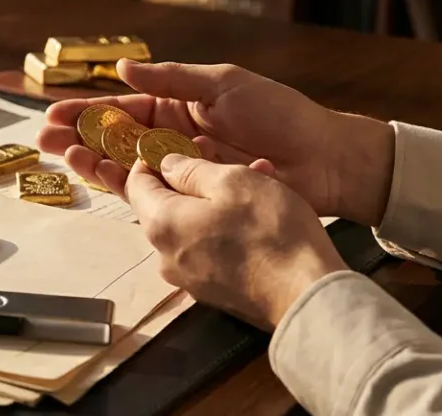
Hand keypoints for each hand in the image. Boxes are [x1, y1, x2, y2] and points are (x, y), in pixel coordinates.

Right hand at [35, 60, 394, 226]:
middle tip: (46, 139)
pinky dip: (121, 184)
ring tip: (62, 158)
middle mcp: (176, 135)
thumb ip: (172, 77)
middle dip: (79, 136)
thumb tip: (124, 65)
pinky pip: (149, 190)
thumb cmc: (281, 115)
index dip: (89, 109)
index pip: (125, 104)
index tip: (57, 112)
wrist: (323, 159)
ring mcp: (182, 166)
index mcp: (182, 103)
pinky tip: (97, 178)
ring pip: (126, 164)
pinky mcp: (193, 194)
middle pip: (116, 137)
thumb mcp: (224, 84)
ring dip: (92, 161)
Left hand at [125, 154, 347, 330]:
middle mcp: (164, 256)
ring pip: (191, 225)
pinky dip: (223, 227)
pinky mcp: (212, 291)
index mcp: (161, 225)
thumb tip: (167, 165)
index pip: (135, 184)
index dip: (150, 159)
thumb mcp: (233, 182)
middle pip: (163, 205)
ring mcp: (187, 277)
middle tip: (222, 158)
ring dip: (215, 200)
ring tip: (255, 179)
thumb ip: (191, 169)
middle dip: (192, 177)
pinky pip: (207, 248)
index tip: (173, 145)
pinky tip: (257, 213)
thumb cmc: (271, 233)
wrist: (307, 296)